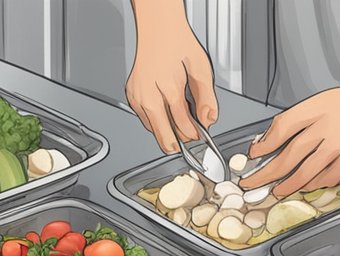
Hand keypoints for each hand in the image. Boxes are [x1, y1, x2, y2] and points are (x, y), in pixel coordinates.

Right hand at [126, 2, 217, 152]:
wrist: (157, 30)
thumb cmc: (176, 43)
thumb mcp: (200, 67)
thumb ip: (206, 97)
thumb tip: (208, 119)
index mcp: (167, 86)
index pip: (181, 121)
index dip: (192, 133)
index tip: (198, 137)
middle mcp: (147, 94)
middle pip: (162, 131)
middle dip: (177, 141)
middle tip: (188, 142)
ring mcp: (136, 97)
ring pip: (152, 128)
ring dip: (166, 132)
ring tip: (179, 128)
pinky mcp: (131, 97)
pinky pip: (144, 118)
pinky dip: (156, 122)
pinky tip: (166, 117)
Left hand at [240, 82, 339, 198]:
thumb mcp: (324, 101)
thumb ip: (297, 119)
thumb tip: (270, 140)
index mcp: (319, 112)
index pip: (281, 130)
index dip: (263, 146)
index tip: (253, 156)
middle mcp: (329, 133)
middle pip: (288, 161)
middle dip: (266, 176)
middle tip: (253, 184)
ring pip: (308, 177)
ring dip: (289, 186)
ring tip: (280, 190)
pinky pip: (331, 180)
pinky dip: (317, 184)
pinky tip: (310, 184)